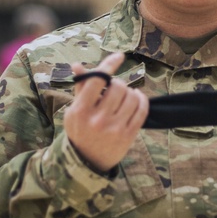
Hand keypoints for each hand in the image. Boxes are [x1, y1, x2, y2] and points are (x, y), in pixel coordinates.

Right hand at [63, 52, 148, 172]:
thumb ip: (80, 88)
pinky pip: (142, 110)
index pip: (97, 80)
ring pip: (132, 97)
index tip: (119, 56)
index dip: (109, 65)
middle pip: (117, 87)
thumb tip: (77, 65)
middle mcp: (97, 119)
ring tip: (126, 94)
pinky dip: (142, 100)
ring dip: (131, 91)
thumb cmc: (80, 130)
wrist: (87, 161)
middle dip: (118, 83)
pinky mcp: (128, 135)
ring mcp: (114, 128)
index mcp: (80, 110)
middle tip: (114, 88)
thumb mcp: (74, 110)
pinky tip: (137, 99)